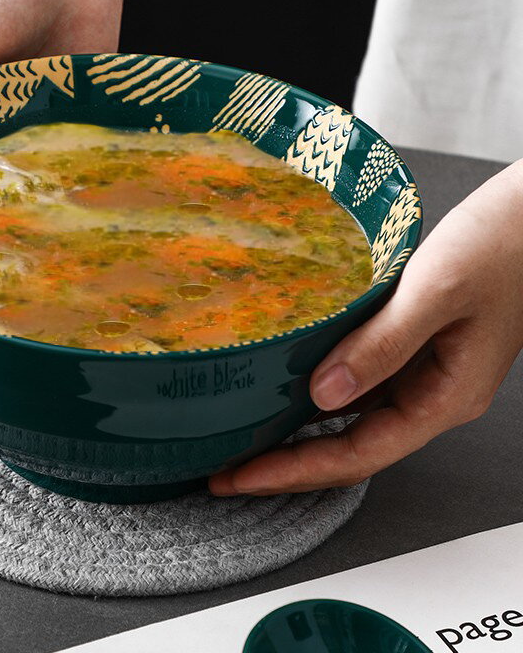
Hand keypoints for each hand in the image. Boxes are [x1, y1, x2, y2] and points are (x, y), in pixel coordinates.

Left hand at [209, 163, 522, 495]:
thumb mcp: (436, 292)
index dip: (295, 471)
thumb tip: (322, 394)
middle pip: (349, 449)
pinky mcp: (410, 347)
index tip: (242, 477)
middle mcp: (430, 394)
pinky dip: (316, 394)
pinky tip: (282, 387)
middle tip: (226, 470)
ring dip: (297, 434)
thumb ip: (382, 345)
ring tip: (243, 438)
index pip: (358, 455)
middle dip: (287, 466)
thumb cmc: (502, 246)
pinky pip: (357, 383)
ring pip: (350, 420)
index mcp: (444, 398)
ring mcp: (421, 373)